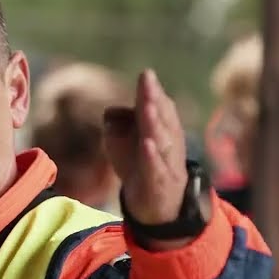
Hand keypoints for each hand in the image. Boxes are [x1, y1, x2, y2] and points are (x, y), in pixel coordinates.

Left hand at [103, 69, 188, 224]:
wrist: (155, 204)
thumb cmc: (138, 164)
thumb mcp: (123, 140)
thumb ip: (119, 121)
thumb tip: (111, 111)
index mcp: (162, 128)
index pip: (159, 106)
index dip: (152, 91)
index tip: (146, 74)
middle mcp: (168, 141)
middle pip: (162, 118)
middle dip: (154, 99)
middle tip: (147, 82)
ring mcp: (166, 162)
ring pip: (162, 140)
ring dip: (154, 123)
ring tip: (146, 106)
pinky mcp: (158, 183)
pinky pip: (156, 168)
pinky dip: (153, 156)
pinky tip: (147, 144)